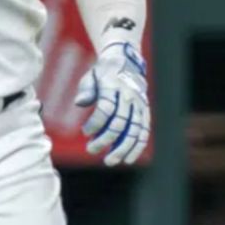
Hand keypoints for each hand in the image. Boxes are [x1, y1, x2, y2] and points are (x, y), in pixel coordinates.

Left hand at [74, 42, 150, 165]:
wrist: (126, 63)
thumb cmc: (102, 73)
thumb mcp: (91, 76)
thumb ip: (86, 90)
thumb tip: (79, 102)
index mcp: (113, 86)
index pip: (106, 108)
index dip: (95, 122)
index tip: (85, 132)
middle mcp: (129, 96)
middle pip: (120, 122)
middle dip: (106, 139)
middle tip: (91, 150)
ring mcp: (139, 105)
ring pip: (134, 130)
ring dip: (122, 148)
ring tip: (110, 161)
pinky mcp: (145, 113)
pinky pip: (144, 132)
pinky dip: (137, 146)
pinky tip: (128, 159)